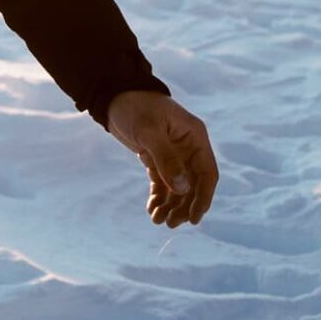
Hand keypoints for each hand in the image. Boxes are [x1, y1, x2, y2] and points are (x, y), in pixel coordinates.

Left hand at [105, 89, 217, 228]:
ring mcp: (174, 154)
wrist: (114, 95)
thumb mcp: (149, 131)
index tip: (194, 219)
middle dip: (184, 206)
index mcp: (195, 137)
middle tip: (170, 223)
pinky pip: (163, 183)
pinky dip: (159, 197)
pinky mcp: (157, 158)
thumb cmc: (135, 107)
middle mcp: (188, 148)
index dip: (203, 198)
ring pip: (178, 188)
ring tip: (158, 221)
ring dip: (171, 206)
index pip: (207, 174)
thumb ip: (166, 158)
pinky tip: (152, 209)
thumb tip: (182, 189)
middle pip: (193, 185)